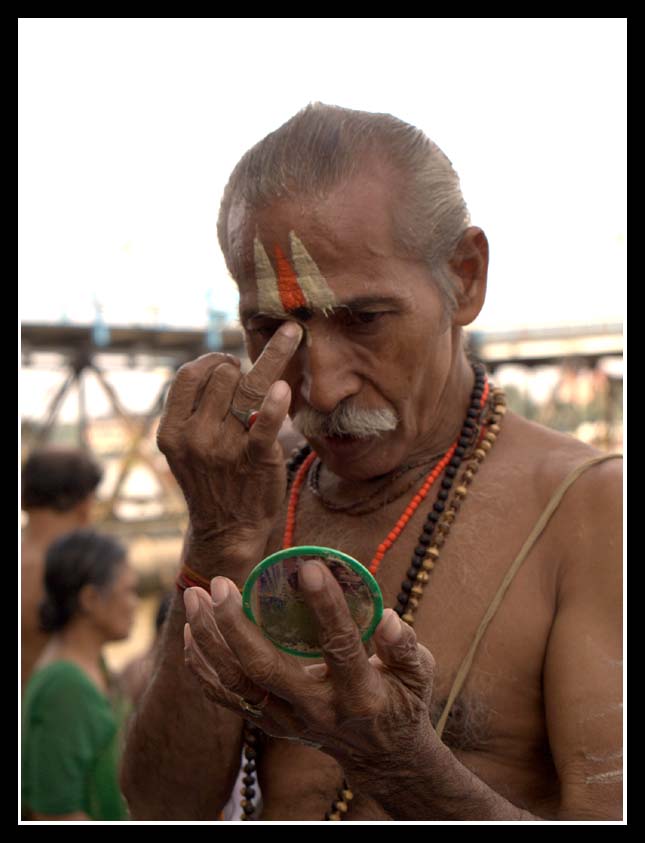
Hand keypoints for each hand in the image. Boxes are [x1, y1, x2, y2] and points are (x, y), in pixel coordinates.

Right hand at [156, 321, 302, 566]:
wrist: (227, 530)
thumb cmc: (211, 478)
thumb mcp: (185, 446)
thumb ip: (193, 409)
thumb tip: (221, 363)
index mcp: (172, 430)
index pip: (189, 375)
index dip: (211, 360)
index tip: (228, 362)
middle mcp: (194, 436)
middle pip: (222, 376)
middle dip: (239, 369)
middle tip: (251, 379)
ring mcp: (224, 447)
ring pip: (248, 386)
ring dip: (270, 361)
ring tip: (290, 340)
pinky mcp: (255, 458)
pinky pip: (266, 421)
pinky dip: (276, 403)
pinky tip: (284, 387)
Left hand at [182, 560, 436, 784]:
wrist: (381, 756)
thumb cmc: (401, 701)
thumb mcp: (419, 675)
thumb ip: (406, 648)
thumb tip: (388, 617)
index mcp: (359, 694)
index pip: (339, 646)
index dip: (326, 607)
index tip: (308, 567)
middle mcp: (317, 711)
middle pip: (266, 669)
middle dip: (236, 625)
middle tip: (220, 583)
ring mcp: (288, 721)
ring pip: (236, 683)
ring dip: (209, 640)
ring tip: (193, 597)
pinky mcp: (269, 723)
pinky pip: (226, 697)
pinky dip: (202, 668)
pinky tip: (190, 632)